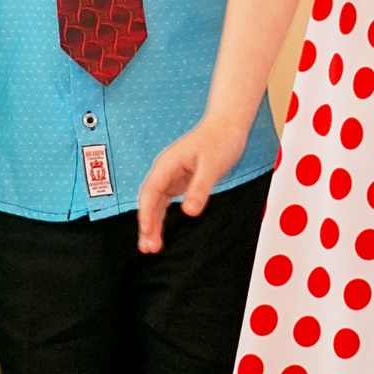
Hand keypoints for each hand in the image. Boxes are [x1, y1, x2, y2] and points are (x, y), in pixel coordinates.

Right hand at [136, 119, 250, 254]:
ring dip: (152, 224)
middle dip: (146, 224)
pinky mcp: (179, 182)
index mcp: (167, 164)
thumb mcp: (212, 166)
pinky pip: (165, 203)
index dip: (146, 214)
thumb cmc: (219, 140)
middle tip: (148, 248)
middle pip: (149, 201)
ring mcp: (170, 177)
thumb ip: (200, 189)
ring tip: (151, 247)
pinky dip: (161, 218)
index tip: (147, 233)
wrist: (227, 126)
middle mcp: (165, 171)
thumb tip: (189, 211)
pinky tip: (160, 232)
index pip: (150, 192)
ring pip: (155, 204)